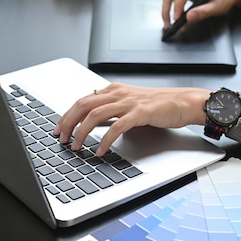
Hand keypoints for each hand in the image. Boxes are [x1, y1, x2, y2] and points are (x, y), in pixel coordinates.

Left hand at [53, 83, 210, 155]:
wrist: (182, 102)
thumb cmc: (157, 105)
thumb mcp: (129, 103)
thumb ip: (111, 109)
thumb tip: (90, 122)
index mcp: (113, 90)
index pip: (82, 100)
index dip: (67, 115)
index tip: (58, 129)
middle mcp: (118, 93)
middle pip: (83, 105)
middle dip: (68, 123)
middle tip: (62, 139)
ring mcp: (129, 102)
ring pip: (95, 115)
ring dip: (82, 132)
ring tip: (77, 147)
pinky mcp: (140, 113)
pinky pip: (117, 126)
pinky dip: (105, 140)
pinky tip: (100, 150)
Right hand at [162, 0, 240, 28]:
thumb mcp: (218, 6)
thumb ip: (204, 12)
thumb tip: (189, 17)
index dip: (179, 4)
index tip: (177, 18)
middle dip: (171, 10)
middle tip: (172, 26)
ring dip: (167, 10)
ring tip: (169, 25)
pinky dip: (169, 9)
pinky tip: (171, 19)